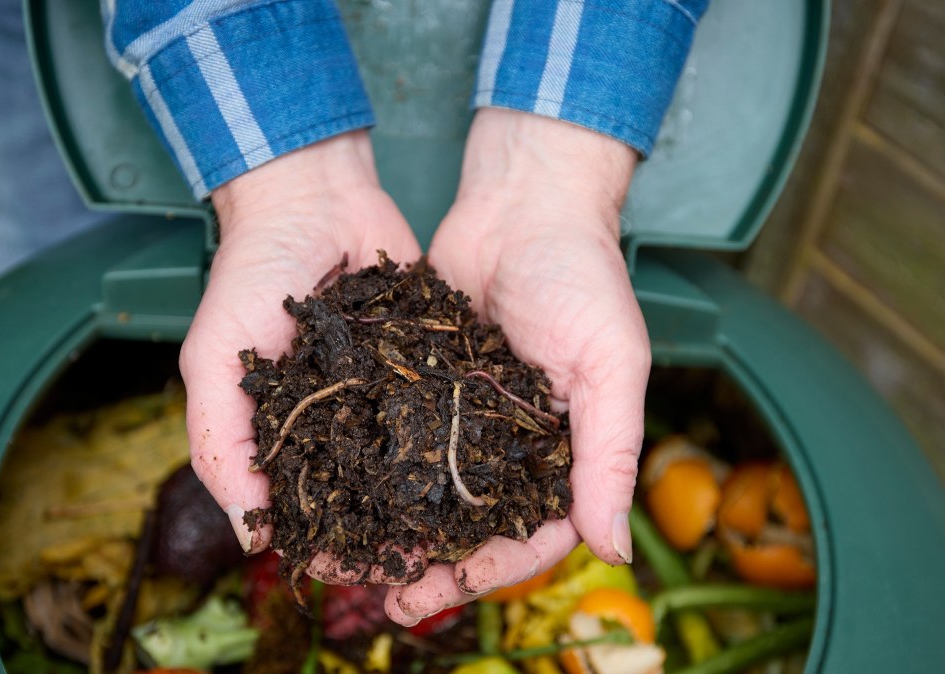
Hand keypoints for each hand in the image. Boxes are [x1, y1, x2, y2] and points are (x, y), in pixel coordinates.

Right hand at [181, 131, 422, 581]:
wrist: (313, 198)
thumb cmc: (250, 275)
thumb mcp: (213, 359)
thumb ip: (218, 441)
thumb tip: (252, 535)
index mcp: (285, 437)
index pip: (307, 513)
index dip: (326, 547)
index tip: (354, 572)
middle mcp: (339, 425)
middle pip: (368, 502)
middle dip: (391, 538)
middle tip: (424, 567)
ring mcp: (387, 398)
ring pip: (415, 469)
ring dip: (435, 505)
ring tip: (463, 538)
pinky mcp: (429, 367)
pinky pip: (449, 414)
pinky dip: (467, 443)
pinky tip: (491, 473)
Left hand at [384, 109, 650, 623]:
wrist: (524, 203)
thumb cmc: (584, 276)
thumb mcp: (611, 365)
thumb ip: (612, 455)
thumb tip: (613, 552)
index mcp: (564, 452)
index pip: (532, 534)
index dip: (491, 569)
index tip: (444, 589)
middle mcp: (512, 446)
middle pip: (471, 528)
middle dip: (432, 567)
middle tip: (386, 596)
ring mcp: (464, 419)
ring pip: (426, 494)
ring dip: (391, 531)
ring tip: (344, 558)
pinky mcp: (422, 387)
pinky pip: (395, 441)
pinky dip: (368, 471)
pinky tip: (331, 493)